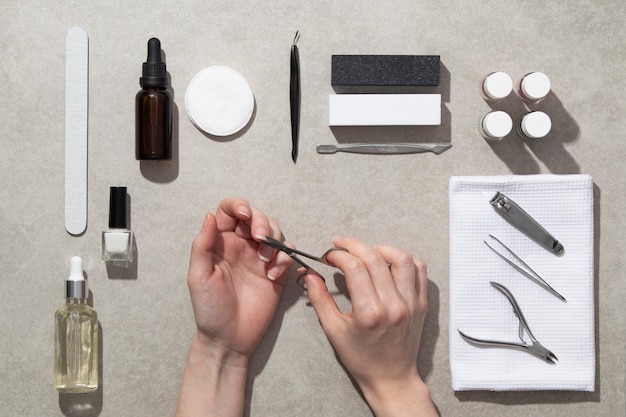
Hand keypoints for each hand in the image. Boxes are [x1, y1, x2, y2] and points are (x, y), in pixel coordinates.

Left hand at [187, 197, 292, 364]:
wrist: (229, 339)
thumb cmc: (209, 309)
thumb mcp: (198, 277)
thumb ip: (202, 245)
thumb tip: (209, 215)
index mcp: (220, 242)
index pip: (229, 211)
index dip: (238, 205)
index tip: (244, 214)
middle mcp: (241, 246)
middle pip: (256, 216)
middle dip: (262, 222)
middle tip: (260, 239)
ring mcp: (260, 258)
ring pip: (274, 231)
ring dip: (274, 239)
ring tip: (266, 261)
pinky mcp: (276, 272)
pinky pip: (286, 254)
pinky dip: (284, 258)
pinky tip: (273, 275)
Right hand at [304, 237, 435, 416]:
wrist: (391, 378)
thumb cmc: (361, 358)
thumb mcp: (333, 330)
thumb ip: (320, 299)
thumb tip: (310, 274)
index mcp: (370, 312)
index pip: (355, 267)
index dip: (338, 255)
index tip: (329, 257)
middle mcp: (393, 305)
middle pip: (375, 257)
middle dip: (353, 246)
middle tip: (340, 246)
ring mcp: (411, 303)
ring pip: (402, 258)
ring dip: (381, 248)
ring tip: (366, 252)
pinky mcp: (421, 303)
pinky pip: (419, 270)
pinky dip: (404, 260)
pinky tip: (388, 263)